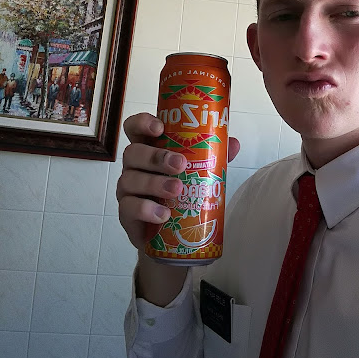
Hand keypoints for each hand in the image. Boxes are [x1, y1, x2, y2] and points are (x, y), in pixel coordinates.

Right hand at [117, 112, 239, 249]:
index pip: (135, 128)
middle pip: (133, 152)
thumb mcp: (198, 171)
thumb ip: (213, 156)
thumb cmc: (180, 193)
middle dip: (156, 157)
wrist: (170, 234)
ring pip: (130, 180)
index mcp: (148, 149)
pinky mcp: (126, 214)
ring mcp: (127, 190)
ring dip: (154, 183)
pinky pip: (129, 208)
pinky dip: (147, 210)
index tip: (160, 128)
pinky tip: (163, 214)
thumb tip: (233, 143)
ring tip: (177, 190)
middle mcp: (134, 167)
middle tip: (180, 164)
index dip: (143, 123)